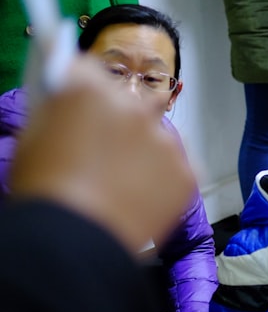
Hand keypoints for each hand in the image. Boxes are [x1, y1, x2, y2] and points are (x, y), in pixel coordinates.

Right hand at [9, 57, 194, 251]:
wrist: (77, 242)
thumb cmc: (46, 191)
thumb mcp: (35, 138)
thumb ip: (57, 110)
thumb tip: (67, 97)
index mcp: (88, 89)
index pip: (88, 69)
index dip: (81, 86)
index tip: (80, 101)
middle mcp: (133, 107)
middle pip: (127, 101)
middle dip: (115, 118)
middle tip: (100, 152)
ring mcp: (165, 139)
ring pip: (156, 134)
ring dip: (144, 148)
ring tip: (122, 181)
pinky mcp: (188, 171)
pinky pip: (177, 165)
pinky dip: (164, 177)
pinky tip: (142, 196)